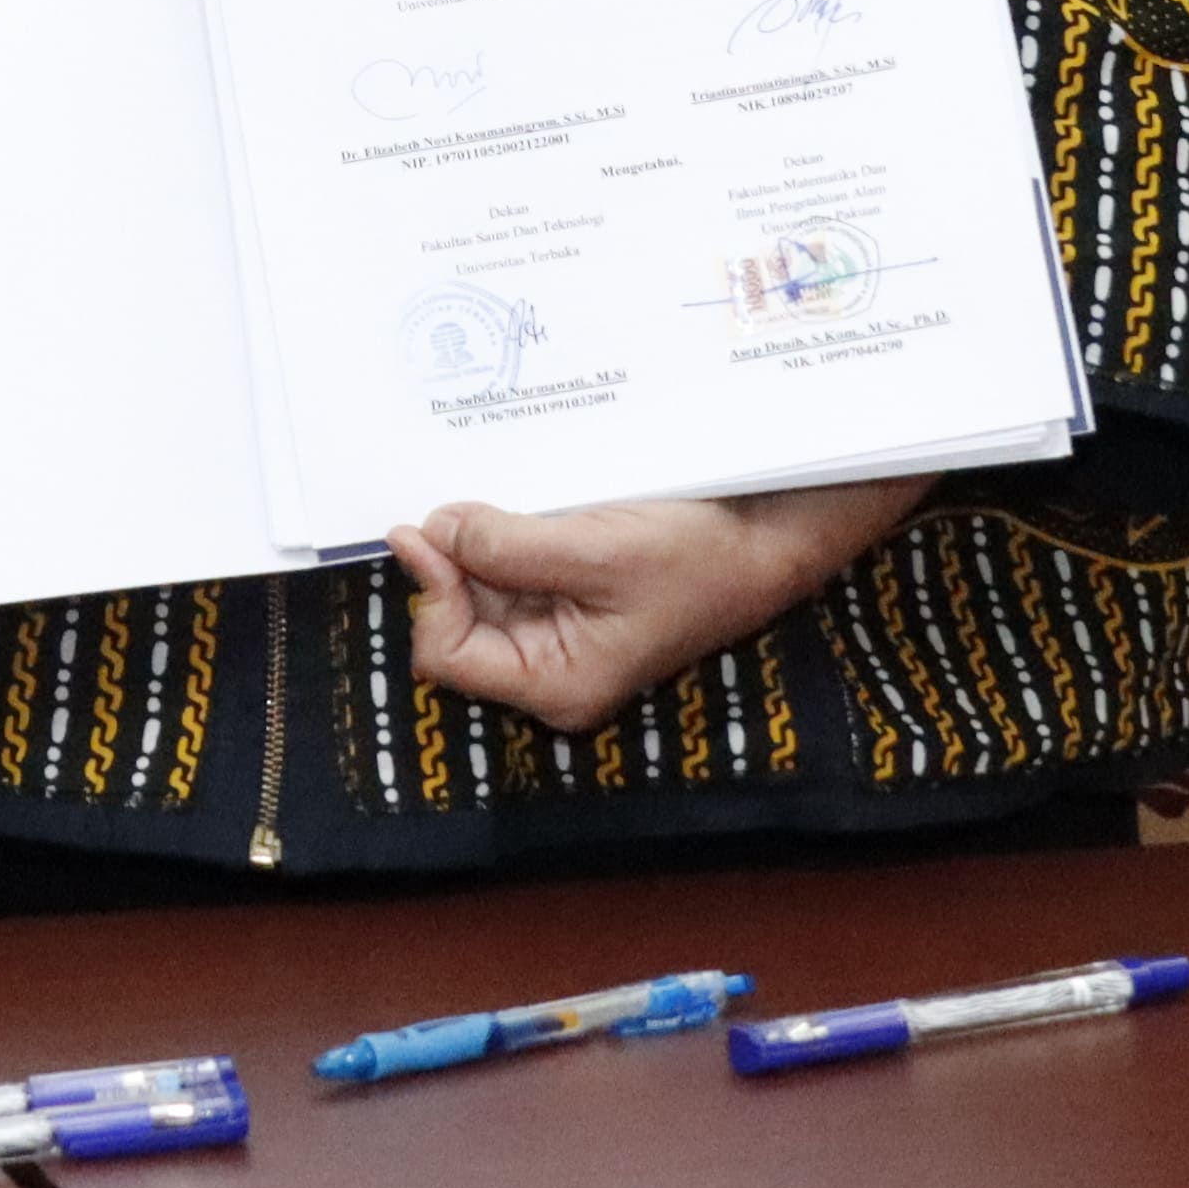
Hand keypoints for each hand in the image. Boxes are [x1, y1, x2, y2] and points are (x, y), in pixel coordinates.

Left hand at [390, 477, 934, 732]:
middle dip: (450, 565)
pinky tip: (511, 509)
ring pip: (478, 594)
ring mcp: (559, 637)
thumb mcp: (594, 548)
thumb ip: (505, 547)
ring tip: (490, 502)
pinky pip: (510, 575)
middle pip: (455, 623)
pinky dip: (500, 541)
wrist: (764, 539)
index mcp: (557, 685)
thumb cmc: (695, 555)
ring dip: (474, 548)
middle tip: (455, 504)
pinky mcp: (569, 602)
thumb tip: (432, 533)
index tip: (424, 529)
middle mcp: (550, 673)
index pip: (447, 656)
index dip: (430, 593)